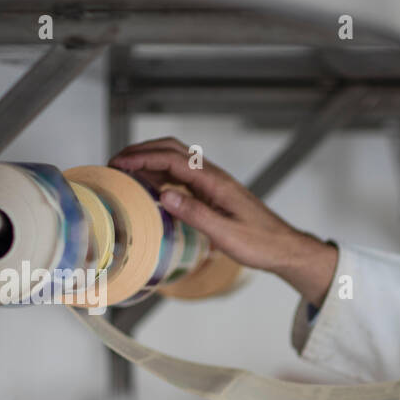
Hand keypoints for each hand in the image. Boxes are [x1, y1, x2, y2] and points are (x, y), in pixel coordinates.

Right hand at [108, 137, 336, 302]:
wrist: (283, 248)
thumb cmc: (261, 244)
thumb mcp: (227, 234)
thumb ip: (196, 215)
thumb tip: (165, 196)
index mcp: (216, 183)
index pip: (173, 160)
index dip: (144, 158)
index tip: (119, 162)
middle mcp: (214, 177)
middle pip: (172, 150)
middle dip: (142, 151)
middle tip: (115, 161)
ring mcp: (214, 184)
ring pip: (176, 161)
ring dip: (150, 161)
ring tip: (125, 170)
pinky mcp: (213, 193)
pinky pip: (183, 177)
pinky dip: (162, 175)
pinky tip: (150, 185)